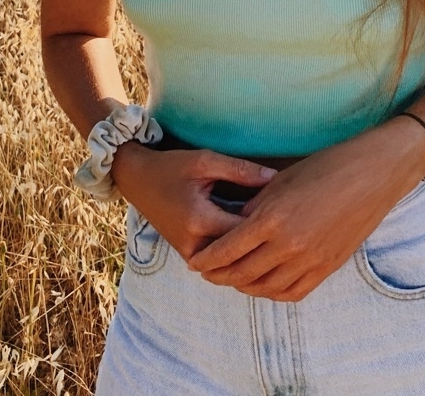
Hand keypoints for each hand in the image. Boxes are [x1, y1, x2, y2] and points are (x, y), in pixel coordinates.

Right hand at [111, 142, 277, 260]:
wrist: (137, 180)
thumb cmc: (171, 167)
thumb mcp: (206, 161)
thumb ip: (240, 170)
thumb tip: (274, 179)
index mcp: (200, 221)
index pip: (246, 232)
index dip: (269, 223)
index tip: (288, 212)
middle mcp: (195, 245)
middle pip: (241, 253)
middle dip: (263, 241)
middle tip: (288, 228)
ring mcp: (191, 255)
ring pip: (231, 262)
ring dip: (251, 251)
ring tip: (274, 236)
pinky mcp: (190, 256)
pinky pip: (220, 262)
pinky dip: (238, 253)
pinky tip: (255, 240)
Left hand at [187, 118, 424, 300]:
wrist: (372, 174)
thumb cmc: (326, 167)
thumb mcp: (282, 179)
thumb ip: (256, 205)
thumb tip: (237, 224)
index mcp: (273, 218)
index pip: (228, 249)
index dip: (208, 259)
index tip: (195, 261)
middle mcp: (289, 245)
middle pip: (242, 273)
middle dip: (220, 275)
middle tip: (208, 273)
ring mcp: (311, 260)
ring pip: (266, 287)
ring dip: (244, 286)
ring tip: (233, 279)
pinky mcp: (328, 267)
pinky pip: (293, 291)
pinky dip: (273, 292)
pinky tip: (264, 284)